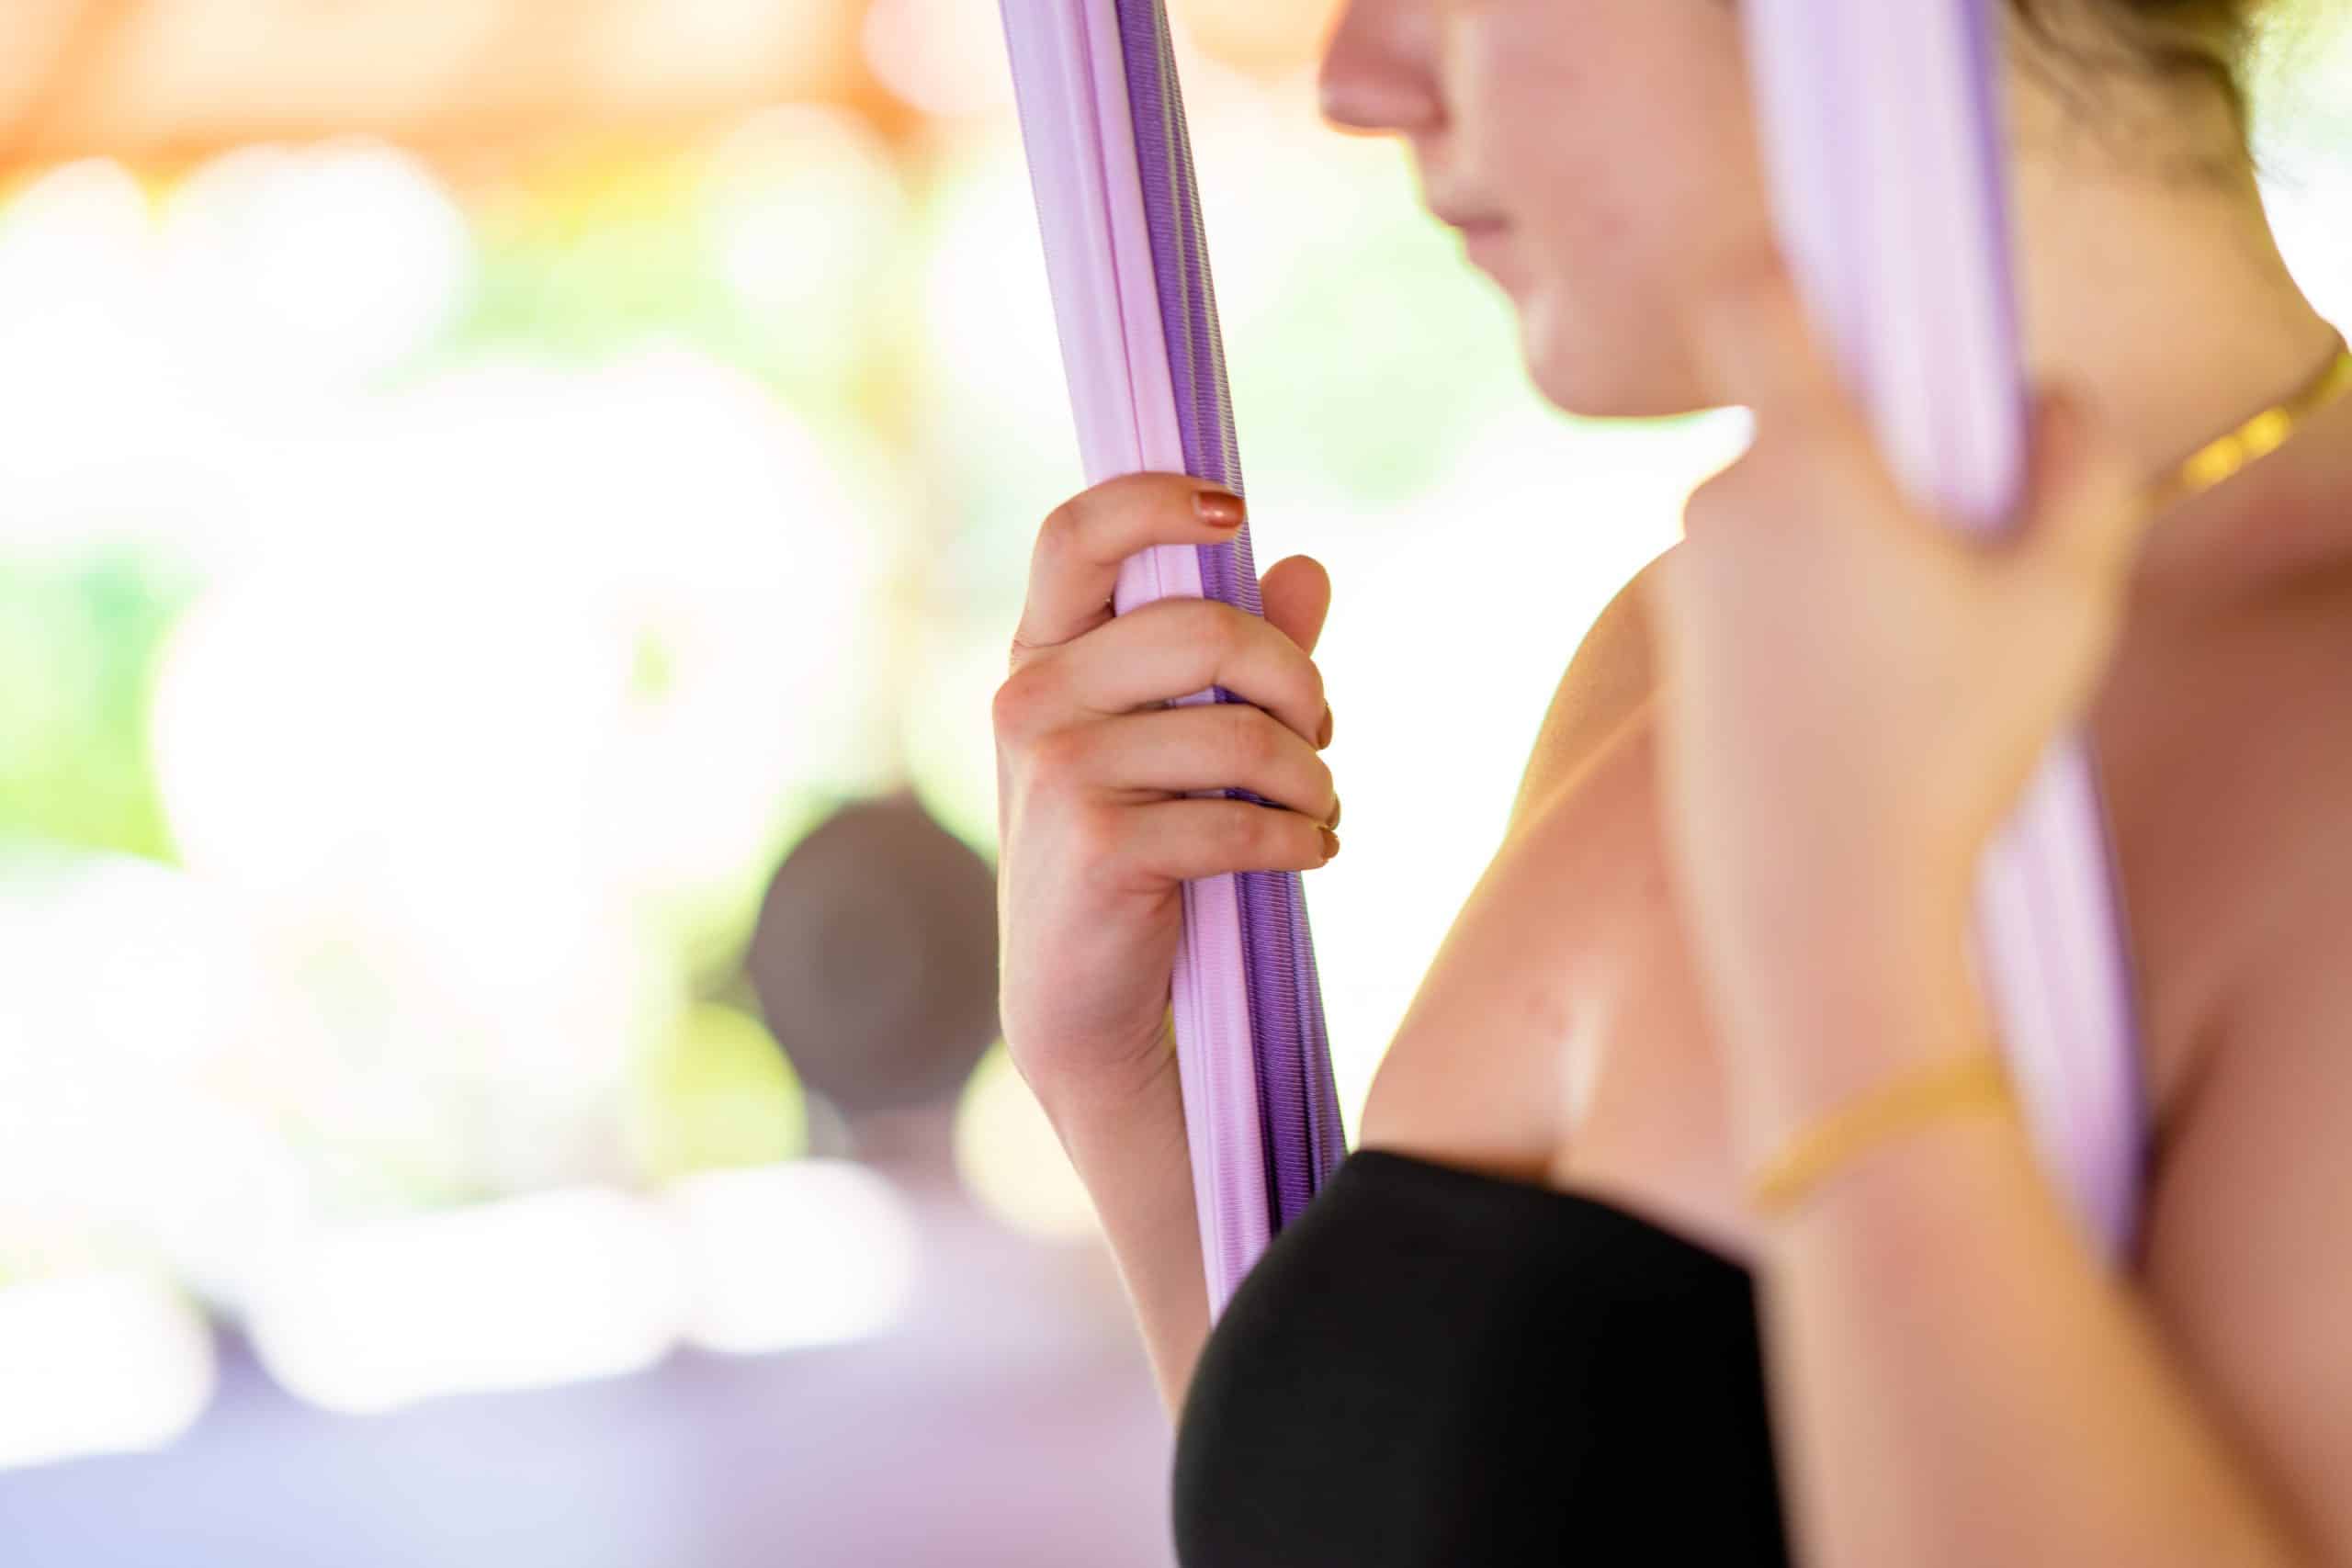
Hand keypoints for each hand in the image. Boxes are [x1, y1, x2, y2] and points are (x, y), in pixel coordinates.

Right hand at [994, 473, 1340, 1117]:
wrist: (1089, 1005)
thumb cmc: (1138, 856)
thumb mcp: (1175, 744)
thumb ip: (1236, 655)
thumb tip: (1306, 570)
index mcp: (1042, 654)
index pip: (1076, 532)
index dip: (1155, 500)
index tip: (1233, 509)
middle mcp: (1032, 699)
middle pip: (1203, 628)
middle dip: (1297, 680)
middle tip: (1323, 732)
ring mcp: (1058, 772)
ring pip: (1240, 731)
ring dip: (1313, 776)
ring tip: (1320, 808)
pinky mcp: (1101, 846)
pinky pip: (1243, 815)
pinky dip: (1301, 837)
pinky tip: (1308, 854)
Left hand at [1640, 244, 2145, 1152]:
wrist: (1817, 904)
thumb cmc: (1945, 752)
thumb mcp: (2065, 604)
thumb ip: (2083, 470)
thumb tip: (2051, 401)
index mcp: (1796, 464)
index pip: (1750, 300)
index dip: (1793, 269)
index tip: (1857, 294)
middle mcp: (1716, 506)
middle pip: (1804, 420)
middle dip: (1881, 453)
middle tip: (1963, 541)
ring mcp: (1684, 583)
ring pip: (1787, 511)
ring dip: (1851, 539)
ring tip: (1923, 642)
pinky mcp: (1678, 649)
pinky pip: (1759, 582)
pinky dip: (1812, 603)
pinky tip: (1869, 691)